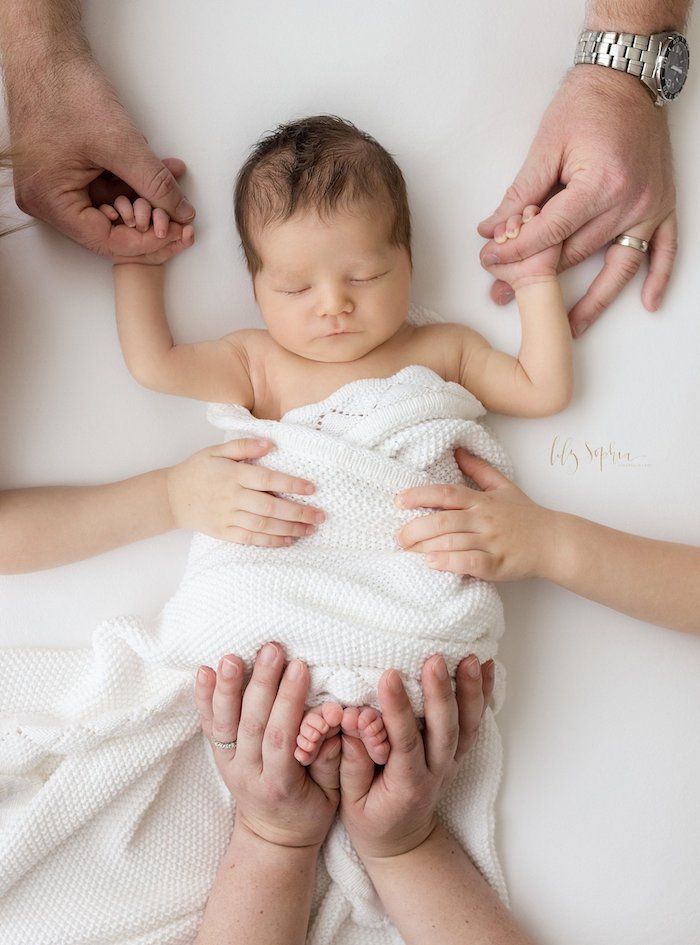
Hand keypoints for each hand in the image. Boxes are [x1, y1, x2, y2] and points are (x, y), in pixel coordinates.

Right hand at [6, 50, 195, 257]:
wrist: (47, 52)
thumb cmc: (67, 89)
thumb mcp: (120, 143)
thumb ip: (154, 183)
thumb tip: (183, 213)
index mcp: (49, 201)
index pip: (105, 240)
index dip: (146, 243)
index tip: (177, 235)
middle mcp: (47, 200)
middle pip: (108, 229)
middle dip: (149, 219)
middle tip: (181, 216)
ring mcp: (56, 185)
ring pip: (112, 206)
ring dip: (146, 196)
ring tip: (175, 181)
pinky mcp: (67, 171)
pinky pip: (105, 187)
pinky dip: (133, 179)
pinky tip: (162, 168)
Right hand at [166, 438, 324, 544]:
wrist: (171, 497)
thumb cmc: (197, 470)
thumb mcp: (216, 450)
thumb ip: (243, 446)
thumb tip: (270, 443)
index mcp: (233, 474)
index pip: (268, 480)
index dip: (291, 485)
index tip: (312, 488)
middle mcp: (232, 497)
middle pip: (270, 508)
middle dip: (298, 513)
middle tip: (321, 516)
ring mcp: (228, 517)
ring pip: (263, 526)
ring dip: (290, 529)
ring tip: (311, 529)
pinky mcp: (224, 532)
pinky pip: (251, 539)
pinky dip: (271, 541)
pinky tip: (288, 541)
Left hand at [194, 643, 340, 847]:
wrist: (272, 838)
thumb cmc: (308, 812)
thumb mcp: (331, 794)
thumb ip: (330, 758)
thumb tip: (331, 719)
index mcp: (279, 786)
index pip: (280, 739)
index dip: (289, 703)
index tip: (300, 668)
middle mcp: (248, 775)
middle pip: (252, 725)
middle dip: (262, 684)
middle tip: (272, 650)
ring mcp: (229, 765)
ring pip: (225, 724)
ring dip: (228, 687)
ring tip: (233, 656)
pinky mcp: (219, 757)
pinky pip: (209, 726)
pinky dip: (205, 698)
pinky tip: (204, 671)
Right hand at [338, 653, 494, 859]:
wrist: (404, 842)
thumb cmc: (372, 819)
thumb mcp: (352, 801)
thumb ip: (353, 759)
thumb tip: (354, 718)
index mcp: (407, 785)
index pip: (406, 743)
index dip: (398, 710)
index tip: (389, 676)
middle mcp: (436, 771)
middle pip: (444, 730)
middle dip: (440, 692)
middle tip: (434, 660)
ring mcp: (451, 761)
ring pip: (467, 725)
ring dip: (471, 689)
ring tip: (472, 657)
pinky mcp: (457, 752)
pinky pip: (474, 722)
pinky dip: (483, 694)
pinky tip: (488, 667)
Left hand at [395, 447, 554, 580]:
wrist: (555, 542)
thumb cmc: (526, 515)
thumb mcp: (503, 487)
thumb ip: (478, 469)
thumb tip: (457, 450)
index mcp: (481, 501)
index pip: (446, 493)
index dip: (420, 495)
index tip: (398, 500)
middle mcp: (484, 519)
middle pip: (443, 520)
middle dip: (415, 528)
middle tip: (397, 537)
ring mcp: (491, 541)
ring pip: (453, 541)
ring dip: (426, 546)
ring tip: (408, 551)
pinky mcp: (497, 564)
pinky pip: (470, 561)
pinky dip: (449, 562)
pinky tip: (432, 563)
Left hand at [477, 65, 676, 335]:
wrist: (627, 78)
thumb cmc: (586, 105)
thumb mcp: (546, 146)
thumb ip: (520, 193)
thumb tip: (491, 229)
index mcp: (597, 184)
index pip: (548, 233)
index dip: (514, 251)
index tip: (489, 262)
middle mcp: (628, 201)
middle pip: (576, 254)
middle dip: (537, 278)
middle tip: (504, 297)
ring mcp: (649, 207)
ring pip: (615, 266)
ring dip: (591, 300)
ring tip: (567, 328)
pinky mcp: (663, 206)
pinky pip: (666, 250)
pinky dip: (659, 278)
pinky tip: (648, 304)